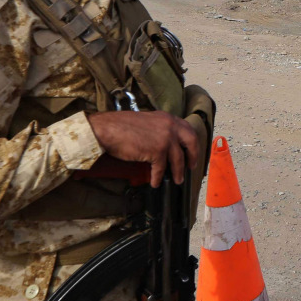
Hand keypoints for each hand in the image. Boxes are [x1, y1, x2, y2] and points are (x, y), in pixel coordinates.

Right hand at [87, 111, 203, 187]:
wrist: (107, 129)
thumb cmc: (121, 126)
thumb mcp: (147, 122)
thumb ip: (159, 128)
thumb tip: (166, 143)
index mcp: (168, 117)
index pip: (188, 129)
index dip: (192, 143)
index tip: (192, 152)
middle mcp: (170, 126)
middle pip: (191, 142)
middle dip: (193, 156)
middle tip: (191, 167)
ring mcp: (165, 138)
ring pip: (178, 159)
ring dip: (178, 172)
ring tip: (177, 180)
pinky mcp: (157, 151)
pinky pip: (161, 168)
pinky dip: (158, 177)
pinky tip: (155, 182)